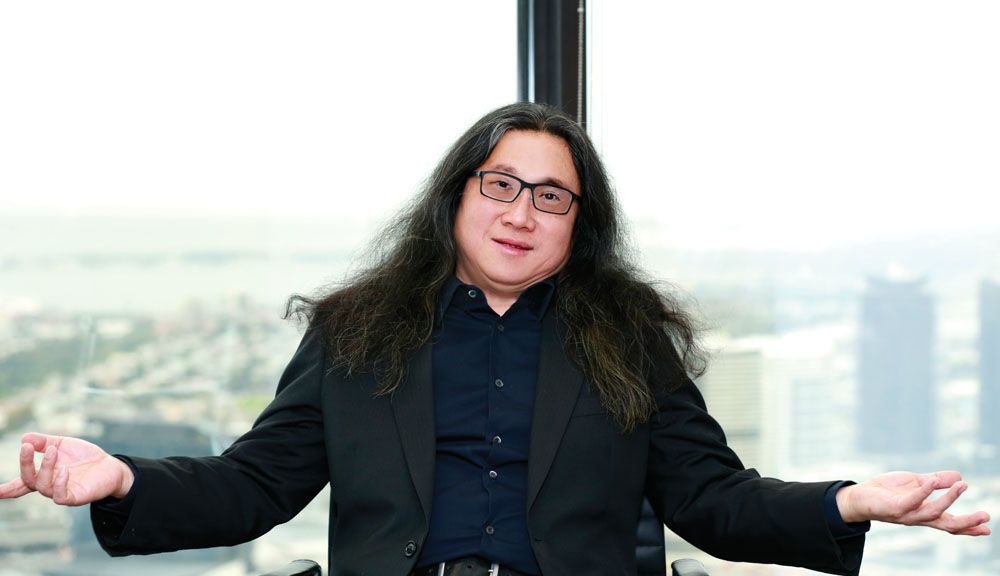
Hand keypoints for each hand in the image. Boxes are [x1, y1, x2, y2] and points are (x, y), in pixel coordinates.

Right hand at [0, 433, 133, 505]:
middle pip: (29, 480)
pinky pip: (60, 496)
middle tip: (26, 447)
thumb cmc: (84, 456)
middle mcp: (49, 485)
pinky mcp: (74, 497)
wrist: (111, 466)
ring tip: (52, 451)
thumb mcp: (62, 444)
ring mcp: (60, 492)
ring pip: (43, 486)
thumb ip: (43, 442)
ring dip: (45, 467)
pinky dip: (59, 483)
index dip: (7, 488)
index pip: (21, 482)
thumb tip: (24, 438)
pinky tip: (64, 470)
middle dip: (25, 464)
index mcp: (43, 473)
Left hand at [836, 470, 990, 535]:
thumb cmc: (888, 491)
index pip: (950, 523)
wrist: (860, 496)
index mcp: (926, 513)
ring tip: (962, 485)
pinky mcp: (895, 508)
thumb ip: (936, 480)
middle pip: (947, 525)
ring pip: (933, 512)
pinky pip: (912, 500)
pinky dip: (924, 491)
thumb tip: (960, 476)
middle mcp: (919, 517)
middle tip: (985, 516)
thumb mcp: (916, 483)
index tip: (988, 528)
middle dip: (966, 522)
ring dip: (949, 499)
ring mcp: (908, 514)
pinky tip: (932, 480)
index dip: (969, 527)